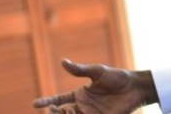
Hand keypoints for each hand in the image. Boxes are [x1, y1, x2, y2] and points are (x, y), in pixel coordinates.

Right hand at [32, 59, 155, 113]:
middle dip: (54, 113)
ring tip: (65, 112)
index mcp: (80, 94)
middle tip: (54, 109)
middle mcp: (83, 106)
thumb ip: (80, 70)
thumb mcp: (97, 72)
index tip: (35, 104)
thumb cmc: (117, 77)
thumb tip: (63, 61)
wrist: (135, 87)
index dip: (47, 102)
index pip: (59, 99)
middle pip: (62, 113)